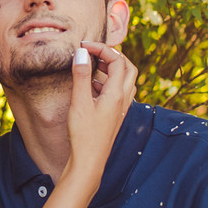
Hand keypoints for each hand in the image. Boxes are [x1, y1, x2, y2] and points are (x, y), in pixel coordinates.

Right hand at [64, 41, 136, 184]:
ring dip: (112, 68)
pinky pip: (118, 91)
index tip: (84, 45)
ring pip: (125, 80)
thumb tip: (82, 52)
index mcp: (116, 93)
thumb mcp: (79, 102)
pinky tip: (92, 86)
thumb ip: (81, 76)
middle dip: (113, 55)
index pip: (117, 60)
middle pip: (128, 68)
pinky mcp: (115, 115)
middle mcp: (123, 99)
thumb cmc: (84, 134)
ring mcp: (120, 108)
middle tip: (94, 52)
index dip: (102, 48)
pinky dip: (108, 82)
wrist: (89, 162)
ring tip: (93, 65)